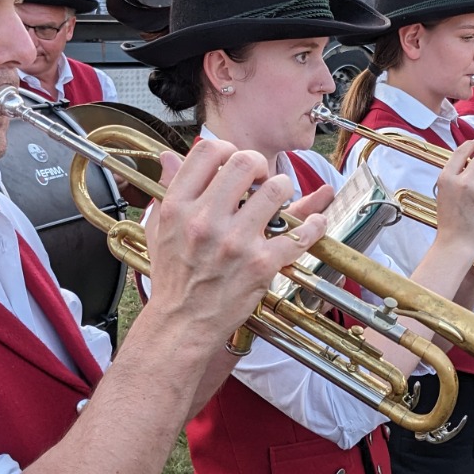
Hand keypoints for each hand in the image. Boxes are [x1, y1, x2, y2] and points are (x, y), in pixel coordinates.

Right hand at [144, 141, 326, 341]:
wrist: (181, 323)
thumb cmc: (172, 277)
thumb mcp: (158, 229)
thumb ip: (166, 190)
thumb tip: (168, 156)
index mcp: (178, 206)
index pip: (207, 151)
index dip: (227, 149)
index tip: (234, 162)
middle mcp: (205, 219)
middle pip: (245, 162)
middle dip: (260, 165)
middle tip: (262, 178)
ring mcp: (235, 241)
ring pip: (276, 189)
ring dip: (284, 190)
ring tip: (281, 199)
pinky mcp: (260, 264)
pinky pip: (299, 234)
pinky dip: (314, 225)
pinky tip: (316, 222)